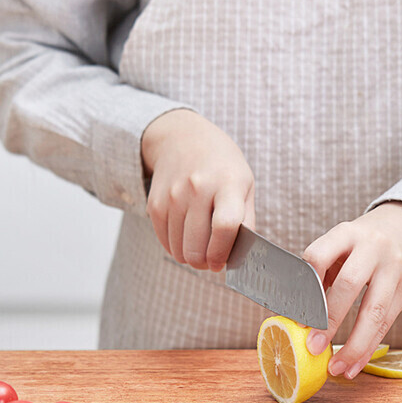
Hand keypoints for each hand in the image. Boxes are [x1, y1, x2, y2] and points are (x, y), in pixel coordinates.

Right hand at [141, 110, 254, 270]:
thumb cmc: (222, 166)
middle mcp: (197, 188)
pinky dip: (176, 248)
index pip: (225, 226)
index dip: (222, 253)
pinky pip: (164, 242)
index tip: (221, 264)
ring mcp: (173, 196)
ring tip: (200, 248)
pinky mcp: (155, 203)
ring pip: (179, 249)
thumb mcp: (245, 184)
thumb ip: (246, 220)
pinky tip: (186, 239)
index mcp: (227, 183)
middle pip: (197, 245)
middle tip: (211, 262)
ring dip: (190, 257)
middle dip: (205, 263)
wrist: (183, 138)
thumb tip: (239, 256)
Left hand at [302, 202, 401, 377]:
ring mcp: (394, 268)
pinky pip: (386, 324)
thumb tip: (296, 315)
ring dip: (354, 345)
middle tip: (312, 346)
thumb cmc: (362, 243)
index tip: (296, 312)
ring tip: (336, 367)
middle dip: (329, 318)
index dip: (306, 284)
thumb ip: (321, 271)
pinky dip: (368, 348)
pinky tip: (354, 365)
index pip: (319, 255)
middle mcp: (372, 248)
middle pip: (350, 283)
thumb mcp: (341, 243)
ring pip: (374, 311)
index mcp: (346, 233)